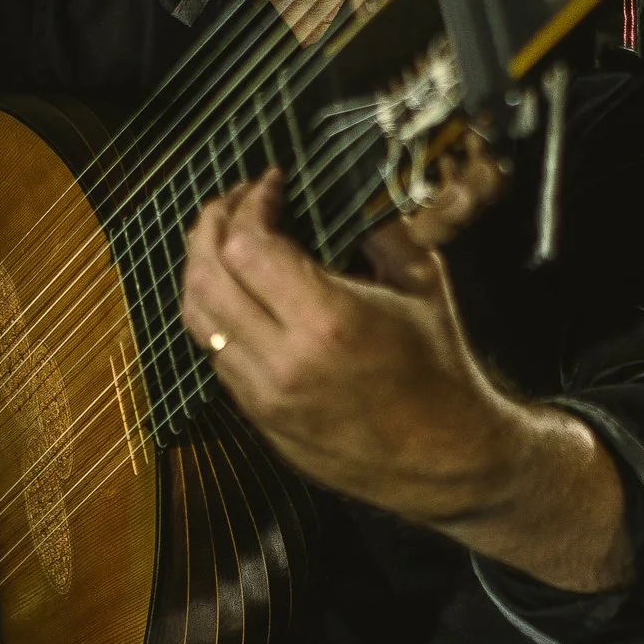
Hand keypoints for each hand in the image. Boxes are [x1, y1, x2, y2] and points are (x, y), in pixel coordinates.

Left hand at [178, 176, 632, 591]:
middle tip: (231, 203)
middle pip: (205, 275)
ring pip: (197, 318)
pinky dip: (216, 314)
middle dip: (211, 226)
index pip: (247, 244)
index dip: (248, 203)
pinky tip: (239, 294)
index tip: (269, 184)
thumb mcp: (422, 284)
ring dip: (201, 269)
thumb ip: (380, 230)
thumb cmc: (440, 371)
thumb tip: (347, 190)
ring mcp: (265, 396)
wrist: (446, 459)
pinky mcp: (259, 419)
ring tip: (222, 242)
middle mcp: (285, 361)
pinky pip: (215, 355)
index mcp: (327, 321)